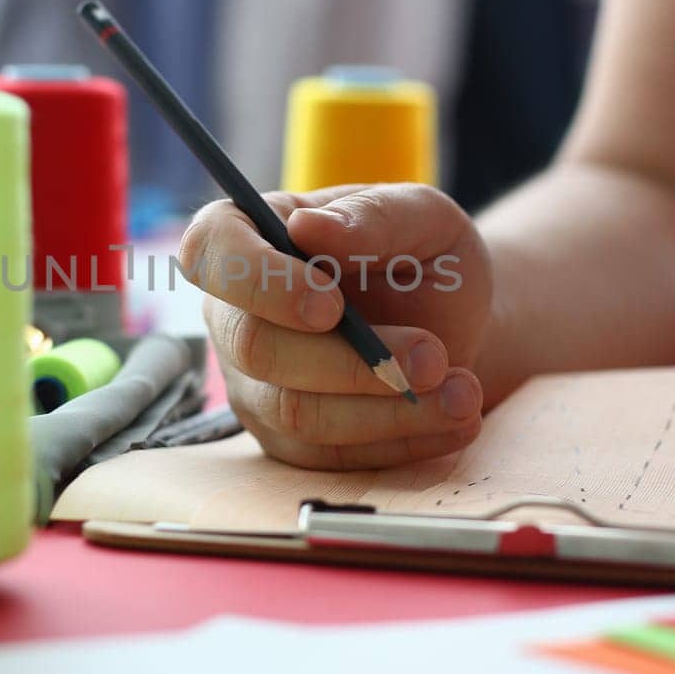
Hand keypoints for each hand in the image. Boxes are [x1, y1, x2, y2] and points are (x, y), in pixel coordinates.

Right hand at [179, 183, 492, 469]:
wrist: (455, 324)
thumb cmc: (425, 257)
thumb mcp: (423, 219)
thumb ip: (373, 218)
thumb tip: (308, 227)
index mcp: (250, 236)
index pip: (211, 251)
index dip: (258, 281)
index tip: (330, 304)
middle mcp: (235, 312)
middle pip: (255, 346)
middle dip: (349, 362)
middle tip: (432, 357)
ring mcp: (254, 381)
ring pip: (295, 412)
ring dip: (386, 410)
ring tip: (463, 394)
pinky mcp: (287, 438)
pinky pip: (330, 455)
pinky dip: (401, 441)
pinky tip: (456, 420)